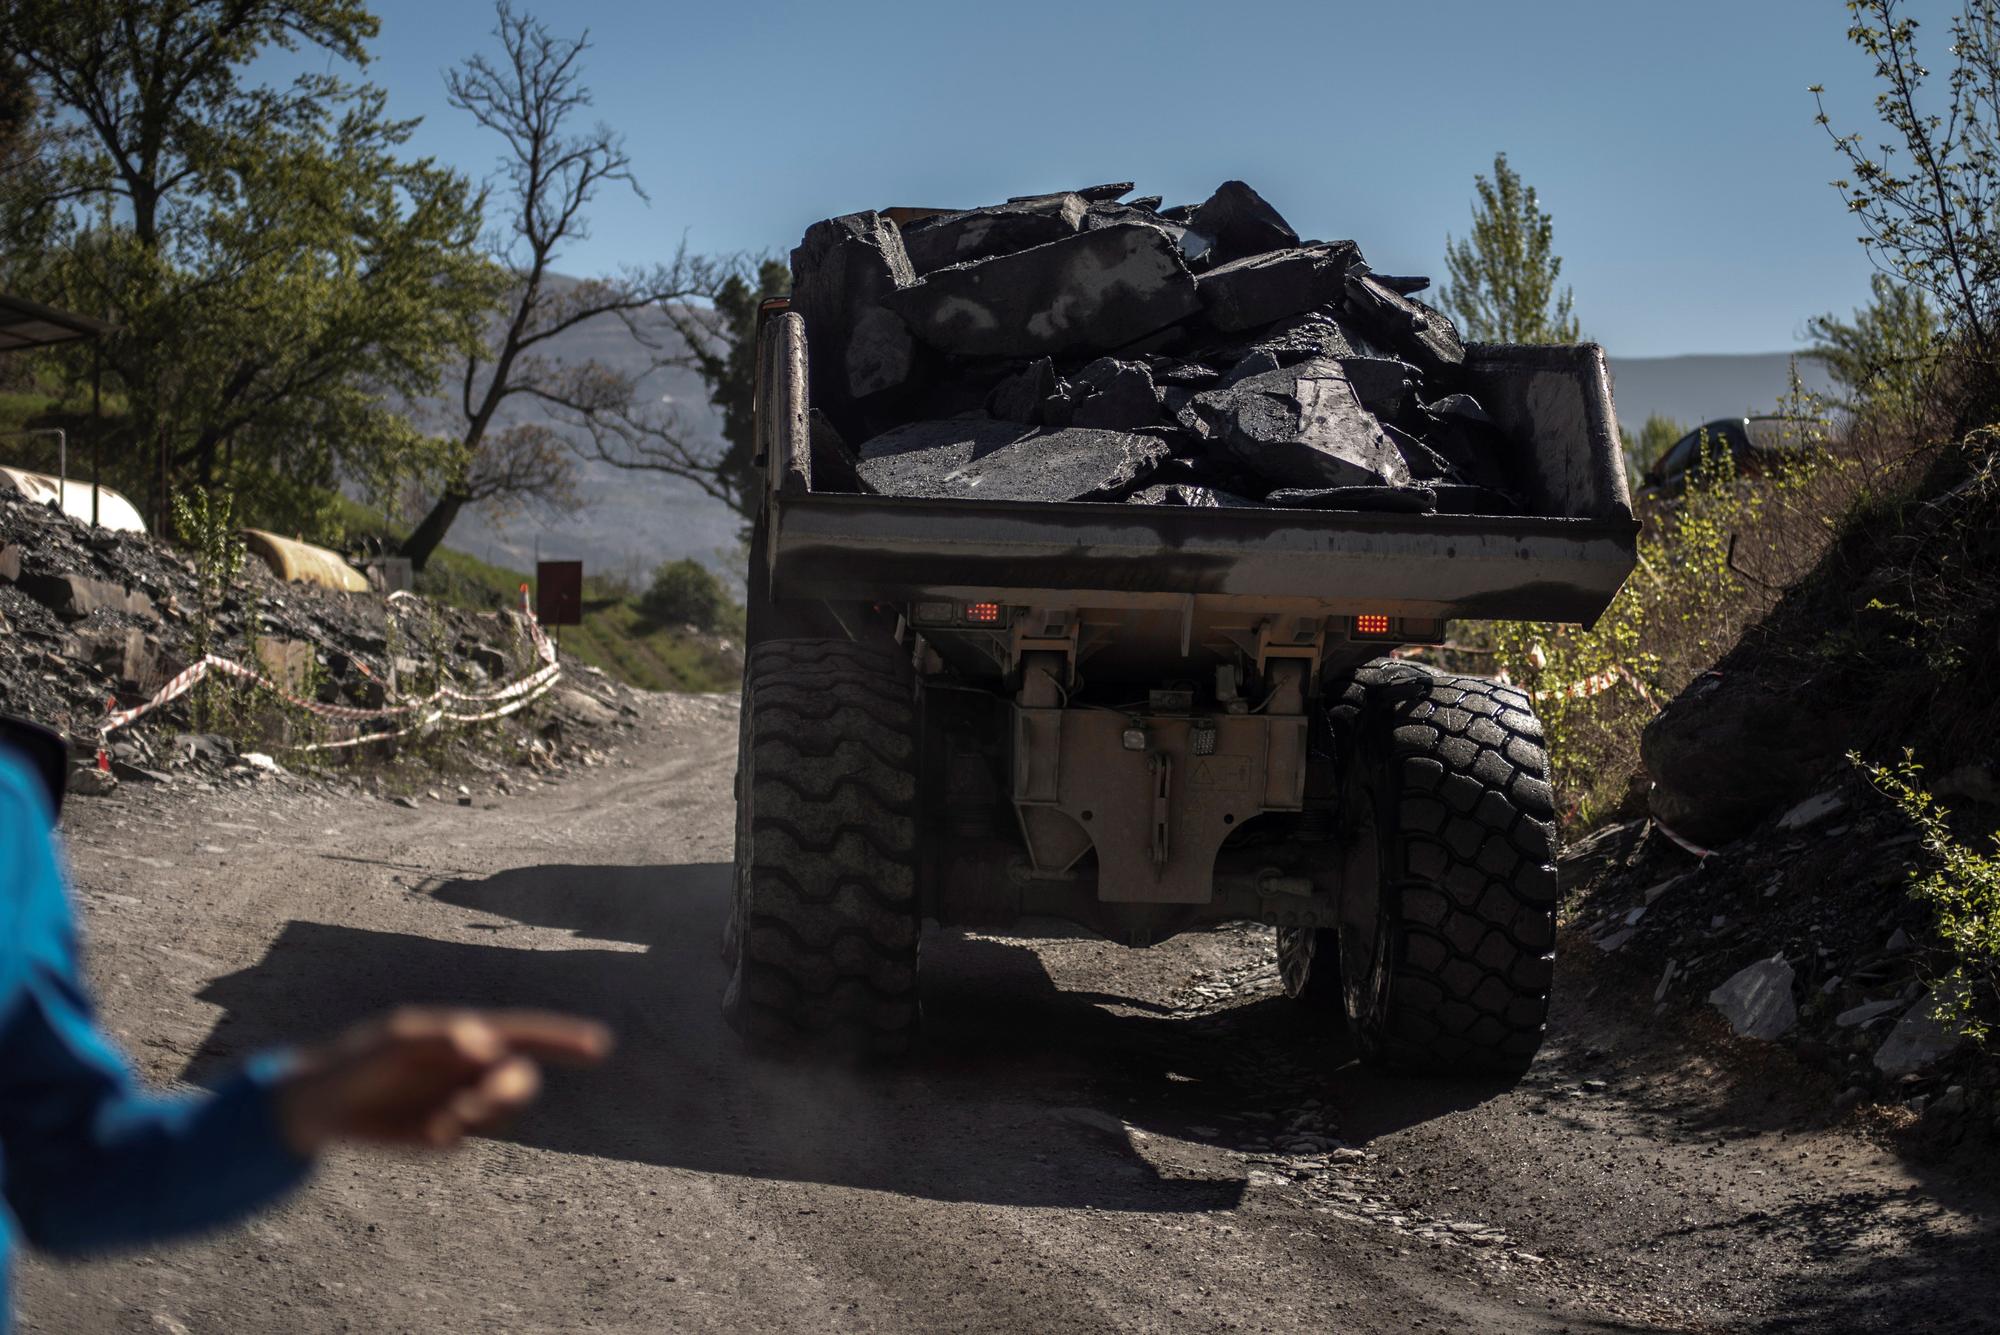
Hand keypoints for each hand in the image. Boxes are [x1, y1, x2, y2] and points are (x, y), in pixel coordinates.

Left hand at [275, 1008, 611, 1154]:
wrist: (322, 1104)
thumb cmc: (361, 1059)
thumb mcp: (395, 1042)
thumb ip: (439, 1039)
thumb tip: (487, 1041)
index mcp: (469, 1035)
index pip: (527, 1033)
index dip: (565, 1038)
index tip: (601, 1045)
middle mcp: (473, 1066)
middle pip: (521, 1079)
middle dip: (510, 1094)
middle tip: (477, 1105)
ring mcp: (462, 1099)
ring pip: (500, 1112)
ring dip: (482, 1116)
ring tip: (442, 1122)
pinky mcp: (446, 1132)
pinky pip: (468, 1135)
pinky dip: (453, 1133)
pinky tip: (422, 1131)